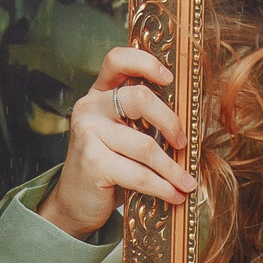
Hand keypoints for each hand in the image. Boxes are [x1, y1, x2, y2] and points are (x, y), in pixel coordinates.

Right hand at [37, 47, 198, 238]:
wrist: (75, 202)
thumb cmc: (106, 166)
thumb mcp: (120, 135)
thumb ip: (141, 120)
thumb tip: (188, 125)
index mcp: (99, 94)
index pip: (118, 60)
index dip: (145, 62)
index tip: (169, 79)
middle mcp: (90, 108)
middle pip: (140, 99)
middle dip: (170, 122)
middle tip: (183, 143)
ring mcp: (88, 134)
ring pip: (145, 146)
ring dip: (172, 169)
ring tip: (187, 183)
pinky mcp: (92, 162)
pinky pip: (139, 174)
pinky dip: (162, 187)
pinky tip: (174, 194)